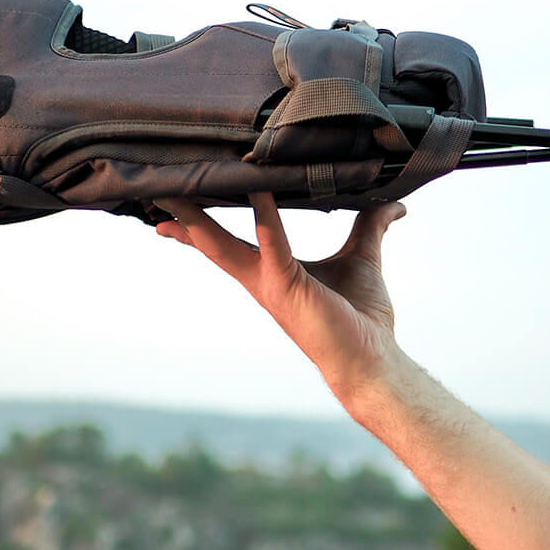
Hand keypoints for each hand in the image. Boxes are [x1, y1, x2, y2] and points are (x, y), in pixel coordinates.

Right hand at [154, 192, 406, 399]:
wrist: (373, 359)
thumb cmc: (363, 317)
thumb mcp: (363, 257)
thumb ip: (370, 226)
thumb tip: (393, 205)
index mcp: (271, 272)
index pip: (225, 242)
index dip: (197, 223)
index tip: (173, 201)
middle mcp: (261, 279)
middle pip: (212, 242)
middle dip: (183, 217)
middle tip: (157, 191)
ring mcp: (270, 284)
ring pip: (224, 245)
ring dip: (198, 219)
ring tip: (177, 191)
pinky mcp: (289, 286)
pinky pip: (273, 243)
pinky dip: (265, 215)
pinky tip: (257, 190)